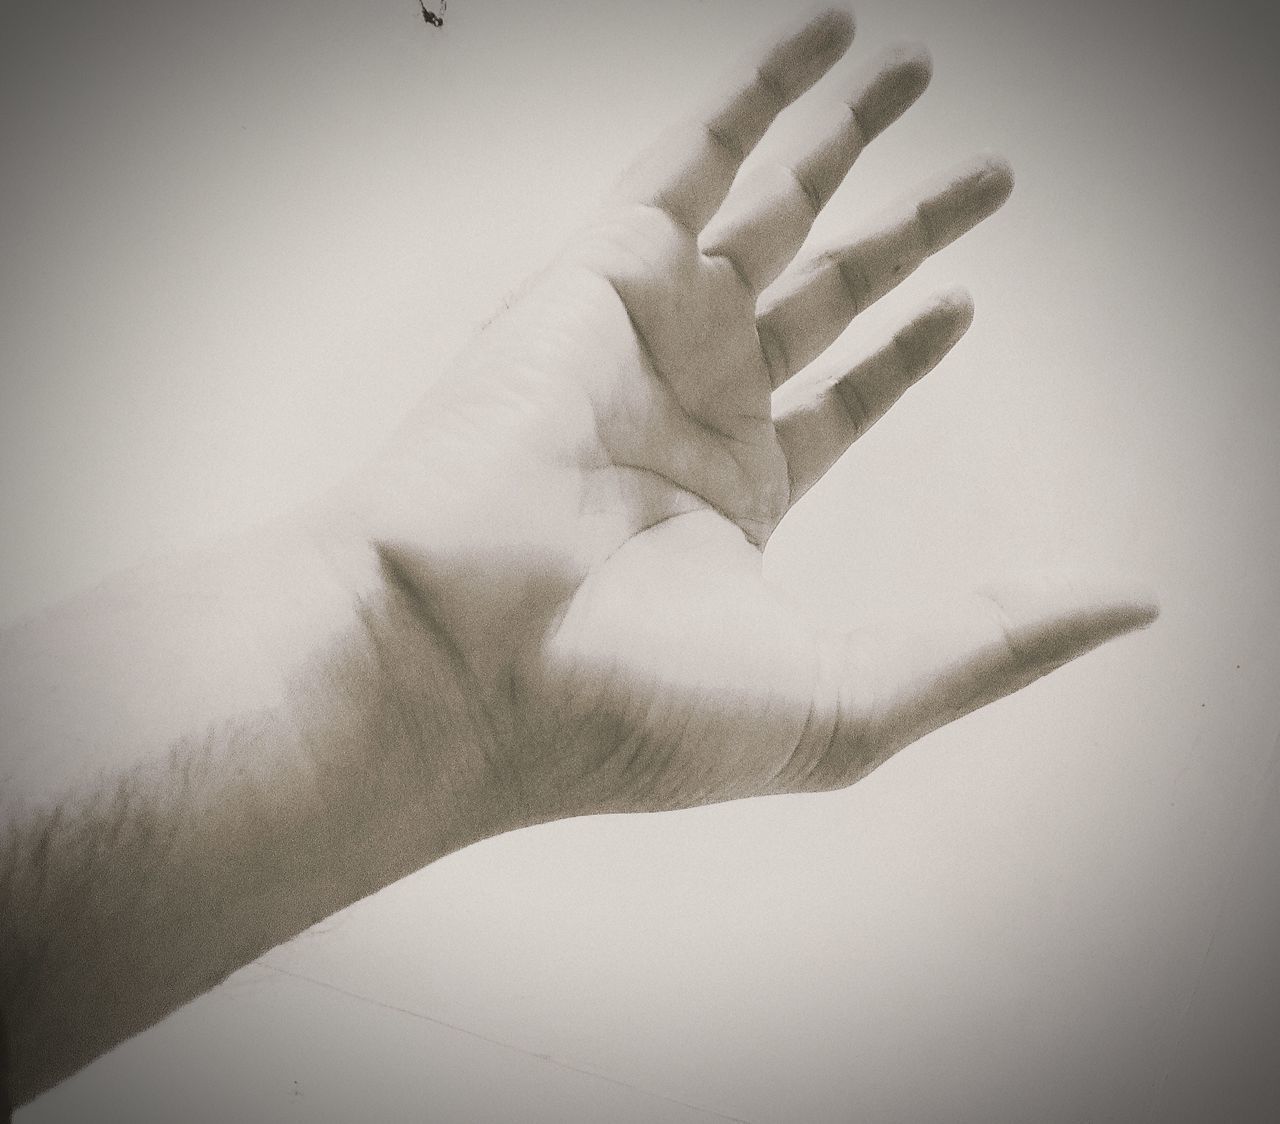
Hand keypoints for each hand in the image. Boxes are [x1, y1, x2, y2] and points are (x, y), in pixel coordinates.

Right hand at [338, 9, 1155, 829]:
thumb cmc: (629, 709)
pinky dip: (759, 97)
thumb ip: (992, 642)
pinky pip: (694, 160)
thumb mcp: (853, 697)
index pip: (840, 404)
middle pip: (824, 295)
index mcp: (735, 504)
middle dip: (904, 233)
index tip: (961, 303)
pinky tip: (828, 43)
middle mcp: (691, 411)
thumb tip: (1126, 603)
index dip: (903, 356)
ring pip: (769, 211)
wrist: (458, 664)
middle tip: (984, 182)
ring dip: (843, 141)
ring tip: (914, 75)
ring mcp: (646, 337)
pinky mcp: (597, 276)